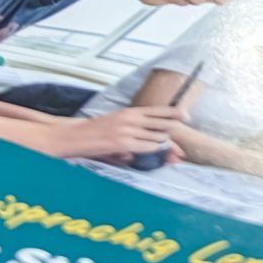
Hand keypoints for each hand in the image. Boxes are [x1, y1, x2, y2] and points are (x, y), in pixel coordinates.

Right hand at [43, 105, 184, 159]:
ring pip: (156, 137)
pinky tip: (157, 152)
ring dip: (165, 145)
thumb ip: (135, 127)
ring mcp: (128, 130)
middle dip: (175, 133)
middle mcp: (131, 118)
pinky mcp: (123, 143)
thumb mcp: (117, 122)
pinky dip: (154, 150)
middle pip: (162, 123)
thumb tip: (153, 138)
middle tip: (183, 143)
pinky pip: (146, 147)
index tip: (186, 116)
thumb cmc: (96, 131)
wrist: (76, 136)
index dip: (174, 113)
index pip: (158, 110)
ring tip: (173, 152)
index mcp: (130, 111)